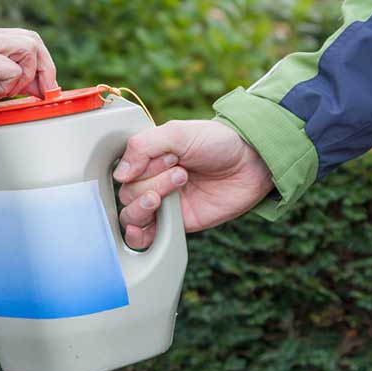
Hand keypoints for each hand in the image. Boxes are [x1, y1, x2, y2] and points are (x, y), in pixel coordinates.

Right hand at [0, 25, 57, 134]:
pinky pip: (12, 72)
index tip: (46, 84)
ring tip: (1, 91)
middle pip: (32, 40)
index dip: (43, 62)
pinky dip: (5, 88)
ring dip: (23, 78)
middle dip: (44, 68)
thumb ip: (14, 79)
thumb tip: (41, 84)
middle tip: (42, 91)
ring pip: (27, 51)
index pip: (27, 38)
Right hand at [112, 120, 273, 248]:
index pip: (124, 170)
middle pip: (128, 193)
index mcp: (147, 158)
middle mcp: (151, 181)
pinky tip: (139, 229)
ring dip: (147, 204)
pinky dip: (136, 235)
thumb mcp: (178, 133)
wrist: (251, 164)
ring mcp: (161, 204)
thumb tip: (120, 174)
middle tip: (182, 171)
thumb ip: (144, 146)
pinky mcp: (174, 224)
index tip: (169, 156)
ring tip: (176, 188)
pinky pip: (145, 237)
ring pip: (131, 214)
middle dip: (154, 181)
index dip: (142, 166)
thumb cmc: (218, 143)